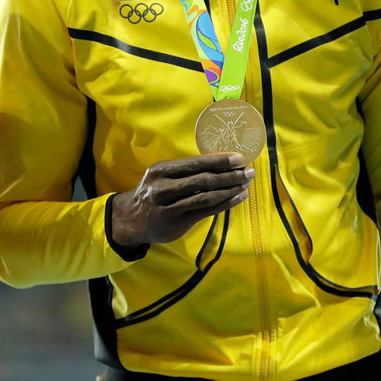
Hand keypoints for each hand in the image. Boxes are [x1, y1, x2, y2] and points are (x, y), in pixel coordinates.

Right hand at [110, 153, 252, 247]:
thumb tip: (221, 163)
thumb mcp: (162, 175)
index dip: (219, 160)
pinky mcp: (177, 223)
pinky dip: (224, 204)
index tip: (239, 157)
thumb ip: (185, 171)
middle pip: (203, 180)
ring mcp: (170, 207)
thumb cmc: (153, 191)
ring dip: (229, 190)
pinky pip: (206, 212)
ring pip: (206, 197)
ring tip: (245, 184)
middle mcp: (163, 188)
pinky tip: (237, 198)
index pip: (195, 163)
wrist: (131, 219)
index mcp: (161, 170)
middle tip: (249, 171)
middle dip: (230, 175)